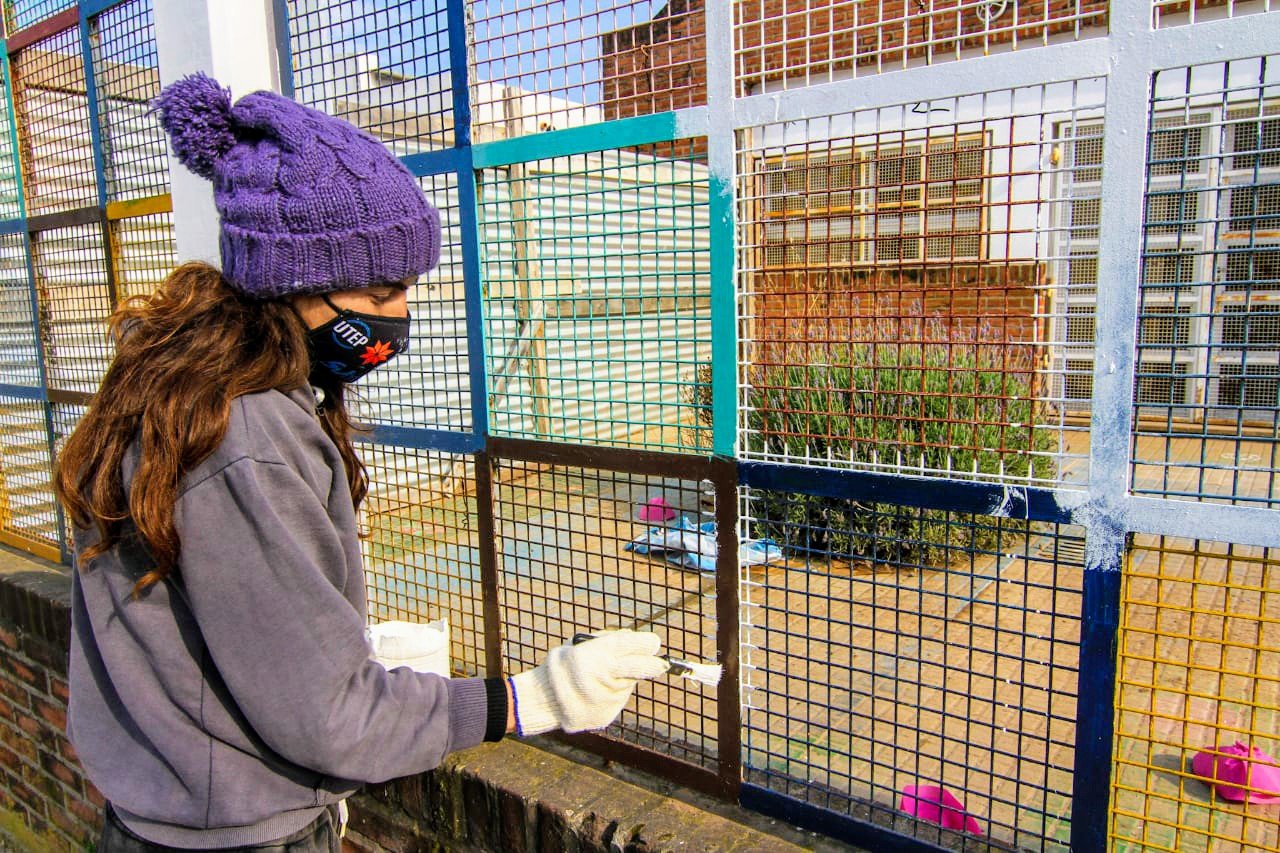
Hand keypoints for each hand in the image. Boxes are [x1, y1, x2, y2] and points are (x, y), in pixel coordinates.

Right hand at [508, 630, 667, 735]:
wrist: (544, 701)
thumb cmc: (563, 667)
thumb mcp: (580, 646)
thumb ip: (608, 642)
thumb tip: (637, 641)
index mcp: (591, 655)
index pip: (627, 645)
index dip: (645, 643)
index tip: (654, 643)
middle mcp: (600, 677)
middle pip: (639, 667)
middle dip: (652, 664)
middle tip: (661, 664)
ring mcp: (605, 698)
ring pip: (628, 684)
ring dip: (624, 679)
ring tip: (603, 678)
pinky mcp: (607, 714)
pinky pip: (618, 700)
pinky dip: (613, 694)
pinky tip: (597, 693)